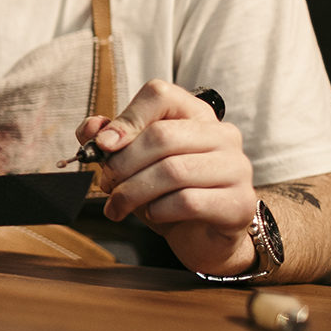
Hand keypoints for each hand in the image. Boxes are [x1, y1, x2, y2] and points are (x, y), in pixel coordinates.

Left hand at [75, 79, 257, 275]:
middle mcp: (222, 134)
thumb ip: (110, 140)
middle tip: (106, 182)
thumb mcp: (132, 163)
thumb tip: (92, 128)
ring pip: (173, 171)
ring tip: (118, 205)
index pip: (160, 94)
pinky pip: (188, 201)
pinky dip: (158, 210)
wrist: (201, 236)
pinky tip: (153, 215)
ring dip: (133, 191)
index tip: (103, 145)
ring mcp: (236, 167)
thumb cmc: (166, 192)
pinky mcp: (239, 202)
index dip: (126, 119)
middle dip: (123, 163)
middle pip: (161, 135)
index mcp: (195, 114)